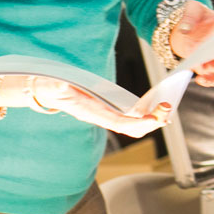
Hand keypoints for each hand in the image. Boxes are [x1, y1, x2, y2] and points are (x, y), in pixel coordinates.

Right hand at [31, 77, 171, 137]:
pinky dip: (144, 114)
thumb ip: (57, 87)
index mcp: (90, 111)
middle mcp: (100, 116)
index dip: (136, 123)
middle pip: (130, 127)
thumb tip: (61, 87)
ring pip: (132, 124)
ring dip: (150, 120)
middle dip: (151, 122)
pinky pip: (129, 116)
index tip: (153, 119)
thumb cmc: (51, 87)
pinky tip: (155, 108)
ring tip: (166, 110)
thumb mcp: (53, 85)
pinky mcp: (107, 110)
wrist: (46, 91)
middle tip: (167, 110)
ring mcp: (104, 115)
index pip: (118, 122)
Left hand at [169, 1, 213, 86]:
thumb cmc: (193, 15)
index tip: (213, 47)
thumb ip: (189, 18)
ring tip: (200, 70)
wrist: (187, 26)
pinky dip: (208, 80)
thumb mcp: (190, 10)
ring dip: (212, 71)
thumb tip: (185, 30)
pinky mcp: (210, 66)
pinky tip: (200, 79)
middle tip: (203, 61)